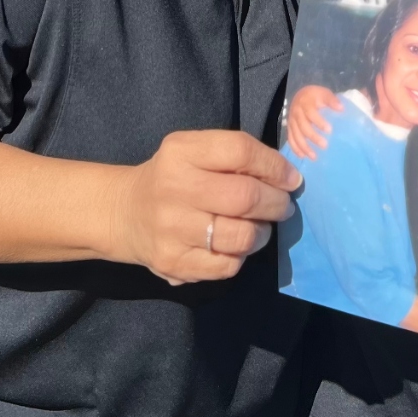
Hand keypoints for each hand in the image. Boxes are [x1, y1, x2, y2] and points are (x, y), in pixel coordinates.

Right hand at [107, 130, 301, 284]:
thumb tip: (285, 176)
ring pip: (241, 236)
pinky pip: (227, 265)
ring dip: (263, 232)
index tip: (291, 178)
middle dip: (276, 203)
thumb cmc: (173, 176)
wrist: (126, 213)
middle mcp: (174, 188)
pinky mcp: (173, 263)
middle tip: (283, 205)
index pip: (240, 151)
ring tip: (261, 227)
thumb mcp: (194, 151)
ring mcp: (172, 229)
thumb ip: (233, 156)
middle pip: (244, 197)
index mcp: (181, 151)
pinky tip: (236, 245)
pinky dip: (241, 256)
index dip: (274, 166)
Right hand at [285, 85, 341, 159]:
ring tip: (314, 156)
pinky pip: (290, 139)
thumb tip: (341, 108)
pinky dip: (295, 149)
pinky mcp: (289, 128)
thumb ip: (332, 100)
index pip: (311, 113)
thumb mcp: (324, 93)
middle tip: (324, 145)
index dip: (319, 122)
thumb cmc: (316, 96)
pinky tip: (302, 156)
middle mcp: (296, 112)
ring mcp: (291, 121)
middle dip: (313, 137)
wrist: (301, 95)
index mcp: (305, 103)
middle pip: (303, 126)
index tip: (329, 130)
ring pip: (296, 135)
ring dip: (304, 147)